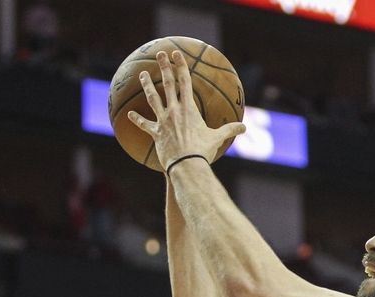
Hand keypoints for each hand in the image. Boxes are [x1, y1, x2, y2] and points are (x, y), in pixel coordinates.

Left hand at [128, 50, 245, 169]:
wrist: (186, 164)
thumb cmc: (203, 151)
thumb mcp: (217, 138)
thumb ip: (230, 130)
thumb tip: (244, 127)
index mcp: (189, 109)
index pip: (185, 82)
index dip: (181, 66)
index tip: (177, 54)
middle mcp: (174, 111)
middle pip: (168, 84)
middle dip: (164, 67)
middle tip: (160, 54)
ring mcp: (163, 121)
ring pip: (153, 98)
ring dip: (147, 85)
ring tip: (143, 75)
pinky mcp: (156, 133)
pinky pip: (144, 125)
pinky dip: (137, 120)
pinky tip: (129, 114)